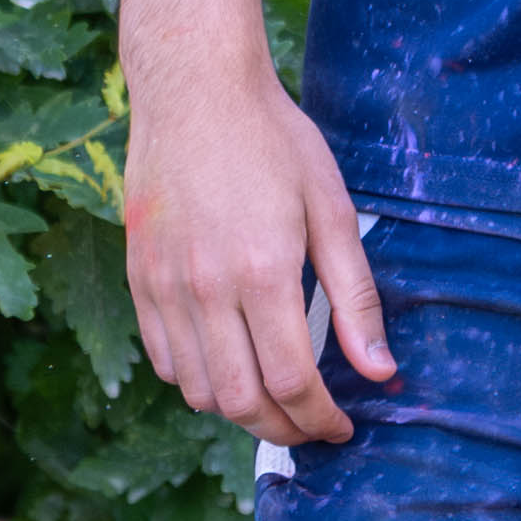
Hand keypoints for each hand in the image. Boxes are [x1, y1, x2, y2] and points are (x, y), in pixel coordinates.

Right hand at [118, 0, 394, 446]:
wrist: (195, 90)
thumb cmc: (274, 141)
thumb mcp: (333, 210)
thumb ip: (356, 297)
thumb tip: (381, 370)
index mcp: (264, 272)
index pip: (292, 382)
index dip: (321, 419)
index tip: (343, 427)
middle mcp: (207, 289)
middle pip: (241, 401)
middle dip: (283, 430)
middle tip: (313, 427)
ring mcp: (165, 285)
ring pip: (198, 390)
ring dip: (240, 411)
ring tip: (275, 401)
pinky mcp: (139, 277)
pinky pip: (164, 358)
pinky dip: (198, 381)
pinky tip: (229, 365)